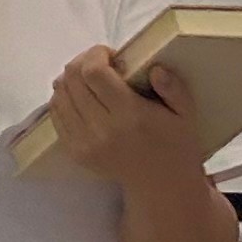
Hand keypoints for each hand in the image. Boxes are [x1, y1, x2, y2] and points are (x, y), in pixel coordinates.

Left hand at [49, 45, 205, 181]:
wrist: (161, 187)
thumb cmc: (175, 145)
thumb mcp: (186, 114)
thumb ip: (174, 88)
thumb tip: (155, 69)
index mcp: (130, 115)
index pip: (94, 73)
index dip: (96, 54)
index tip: (110, 54)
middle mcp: (102, 129)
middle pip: (72, 79)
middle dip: (82, 61)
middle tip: (99, 63)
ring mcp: (85, 143)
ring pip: (59, 95)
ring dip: (70, 79)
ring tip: (89, 79)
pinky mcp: (75, 152)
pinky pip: (56, 115)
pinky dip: (63, 99)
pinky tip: (80, 97)